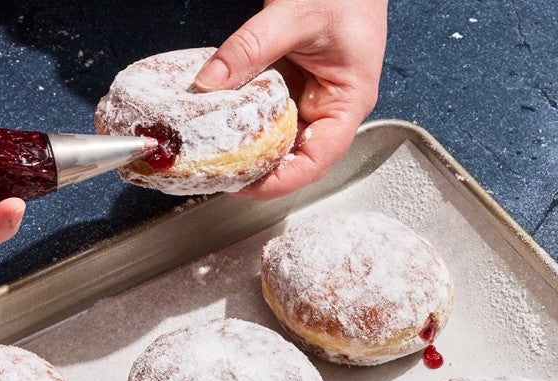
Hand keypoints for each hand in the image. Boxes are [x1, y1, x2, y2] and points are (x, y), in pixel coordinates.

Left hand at [194, 0, 387, 198]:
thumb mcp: (294, 15)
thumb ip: (251, 47)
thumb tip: (210, 81)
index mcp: (348, 102)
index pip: (317, 159)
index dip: (282, 180)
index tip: (246, 186)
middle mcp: (330, 106)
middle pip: (294, 156)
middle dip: (257, 170)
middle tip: (218, 173)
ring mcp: (310, 96)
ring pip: (277, 137)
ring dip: (247, 147)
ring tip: (214, 156)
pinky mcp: (291, 84)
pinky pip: (266, 111)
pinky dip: (243, 119)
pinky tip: (219, 122)